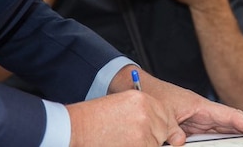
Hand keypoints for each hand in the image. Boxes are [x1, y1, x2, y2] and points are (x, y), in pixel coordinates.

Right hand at [66, 89, 181, 146]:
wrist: (77, 128)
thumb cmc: (93, 119)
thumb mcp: (121, 104)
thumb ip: (142, 111)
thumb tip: (156, 124)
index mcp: (142, 99)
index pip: (165, 114)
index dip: (159, 125)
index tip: (152, 130)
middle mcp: (146, 112)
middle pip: (163, 129)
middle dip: (153, 136)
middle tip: (134, 137)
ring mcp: (144, 129)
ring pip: (156, 142)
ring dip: (145, 144)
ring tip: (125, 141)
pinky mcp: (141, 143)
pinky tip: (124, 144)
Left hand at [113, 68, 242, 144]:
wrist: (138, 89)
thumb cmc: (150, 96)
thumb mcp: (161, 114)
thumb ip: (172, 130)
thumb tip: (180, 142)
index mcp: (199, 105)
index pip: (229, 115)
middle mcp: (203, 111)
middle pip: (234, 119)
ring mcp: (200, 118)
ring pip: (227, 126)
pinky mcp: (193, 124)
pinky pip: (215, 130)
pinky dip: (228, 135)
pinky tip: (237, 141)